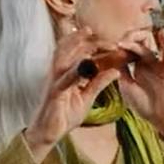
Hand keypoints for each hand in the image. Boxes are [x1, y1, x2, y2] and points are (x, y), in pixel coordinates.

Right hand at [22, 29, 124, 161]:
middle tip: (92, 29)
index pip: (73, 53)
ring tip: (86, 36)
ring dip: (75, 46)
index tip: (100, 36)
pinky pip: (64, 81)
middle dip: (78, 38)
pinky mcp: (54, 94)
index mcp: (65, 74)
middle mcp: (57, 75)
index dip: (85, 43)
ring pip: (62, 59)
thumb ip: (98, 83)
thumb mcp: (87, 97)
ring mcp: (54, 83)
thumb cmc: (65, 114)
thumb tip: (115, 71)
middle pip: (66, 50)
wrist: (48, 133)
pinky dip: (75, 72)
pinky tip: (85, 66)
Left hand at [114, 27, 163, 152]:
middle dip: (127, 38)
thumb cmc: (144, 104)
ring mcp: (158, 64)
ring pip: (149, 44)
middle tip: (116, 42)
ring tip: (126, 40)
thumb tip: (110, 54)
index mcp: (137, 65)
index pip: (128, 47)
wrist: (159, 118)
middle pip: (139, 40)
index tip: (107, 46)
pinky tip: (162, 33)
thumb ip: (120, 69)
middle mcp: (148, 61)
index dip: (119, 44)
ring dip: (137, 39)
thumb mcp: (125, 85)